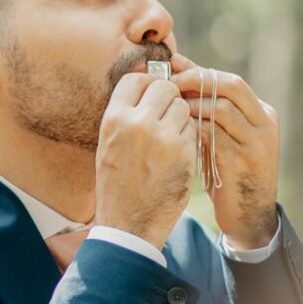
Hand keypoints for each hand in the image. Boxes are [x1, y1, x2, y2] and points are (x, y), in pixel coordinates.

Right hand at [94, 70, 195, 247]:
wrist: (129, 224)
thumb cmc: (116, 184)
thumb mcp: (109, 145)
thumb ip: (126, 115)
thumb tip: (148, 84)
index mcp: (114, 120)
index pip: (136, 79)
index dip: (147, 83)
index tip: (152, 93)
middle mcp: (138, 124)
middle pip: (165, 88)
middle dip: (169, 98)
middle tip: (166, 114)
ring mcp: (164, 138)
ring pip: (183, 108)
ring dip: (181, 118)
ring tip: (169, 138)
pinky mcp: (184, 153)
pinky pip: (193, 130)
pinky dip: (188, 137)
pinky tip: (177, 153)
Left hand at [168, 65, 280, 249]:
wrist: (250, 217)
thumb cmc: (231, 174)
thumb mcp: (227, 138)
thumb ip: (211, 111)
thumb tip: (181, 73)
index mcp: (263, 114)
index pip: (231, 81)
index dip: (199, 72)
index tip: (174, 68)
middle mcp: (264, 124)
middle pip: (230, 86)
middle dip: (196, 80)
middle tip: (169, 84)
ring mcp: (256, 143)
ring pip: (220, 108)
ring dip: (191, 105)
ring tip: (170, 109)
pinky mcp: (241, 162)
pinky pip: (213, 135)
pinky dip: (192, 128)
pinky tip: (176, 131)